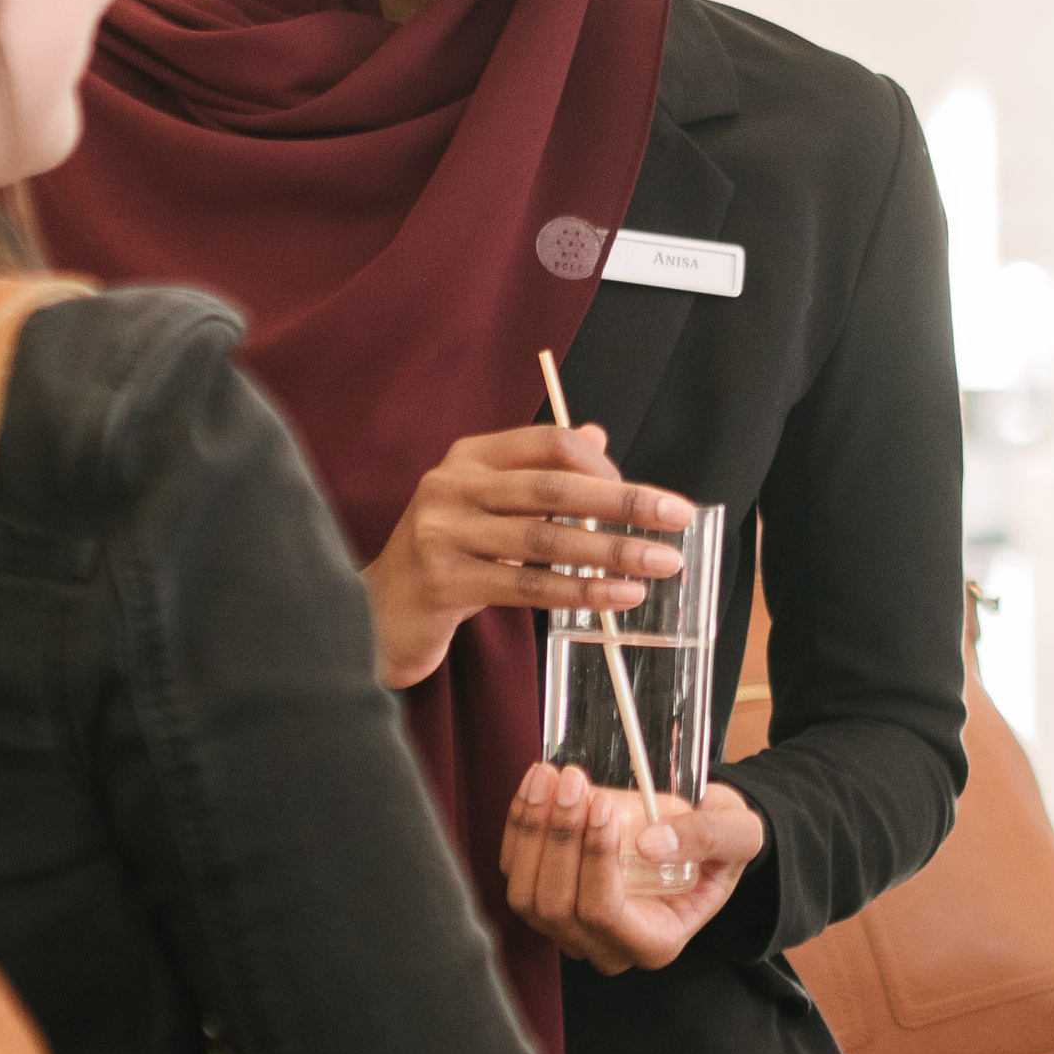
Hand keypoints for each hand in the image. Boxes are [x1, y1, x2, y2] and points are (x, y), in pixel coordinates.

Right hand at [359, 424, 694, 688]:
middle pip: (553, 486)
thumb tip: (598, 437)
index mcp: (469, 457)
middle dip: (624, 502)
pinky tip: (619, 596)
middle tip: (678, 515)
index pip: (548, 443)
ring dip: (612, 551)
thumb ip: (538, 474)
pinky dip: (580, 590)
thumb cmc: (446, 558)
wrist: (376, 616)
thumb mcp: (489, 507)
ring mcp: (442, 531)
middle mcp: (452, 485)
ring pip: (544, 538)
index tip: (646, 496)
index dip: (603, 466)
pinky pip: (526, 585)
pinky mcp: (443, 580)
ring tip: (661, 563)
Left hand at [499, 766, 766, 973]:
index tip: (603, 806)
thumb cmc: (719, 841)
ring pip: (526, 896)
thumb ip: (706, 838)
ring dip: (532, 830)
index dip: (595, 860)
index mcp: (655, 941)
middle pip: (556, 907)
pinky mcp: (546, 899)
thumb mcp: (737, 834)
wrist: (698, 835)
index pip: (605, 914)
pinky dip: (519, 826)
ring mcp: (570, 929)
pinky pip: (515, 872)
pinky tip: (538, 786)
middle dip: (559, 838)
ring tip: (552, 777)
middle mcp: (606, 946)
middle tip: (573, 780)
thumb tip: (651, 845)